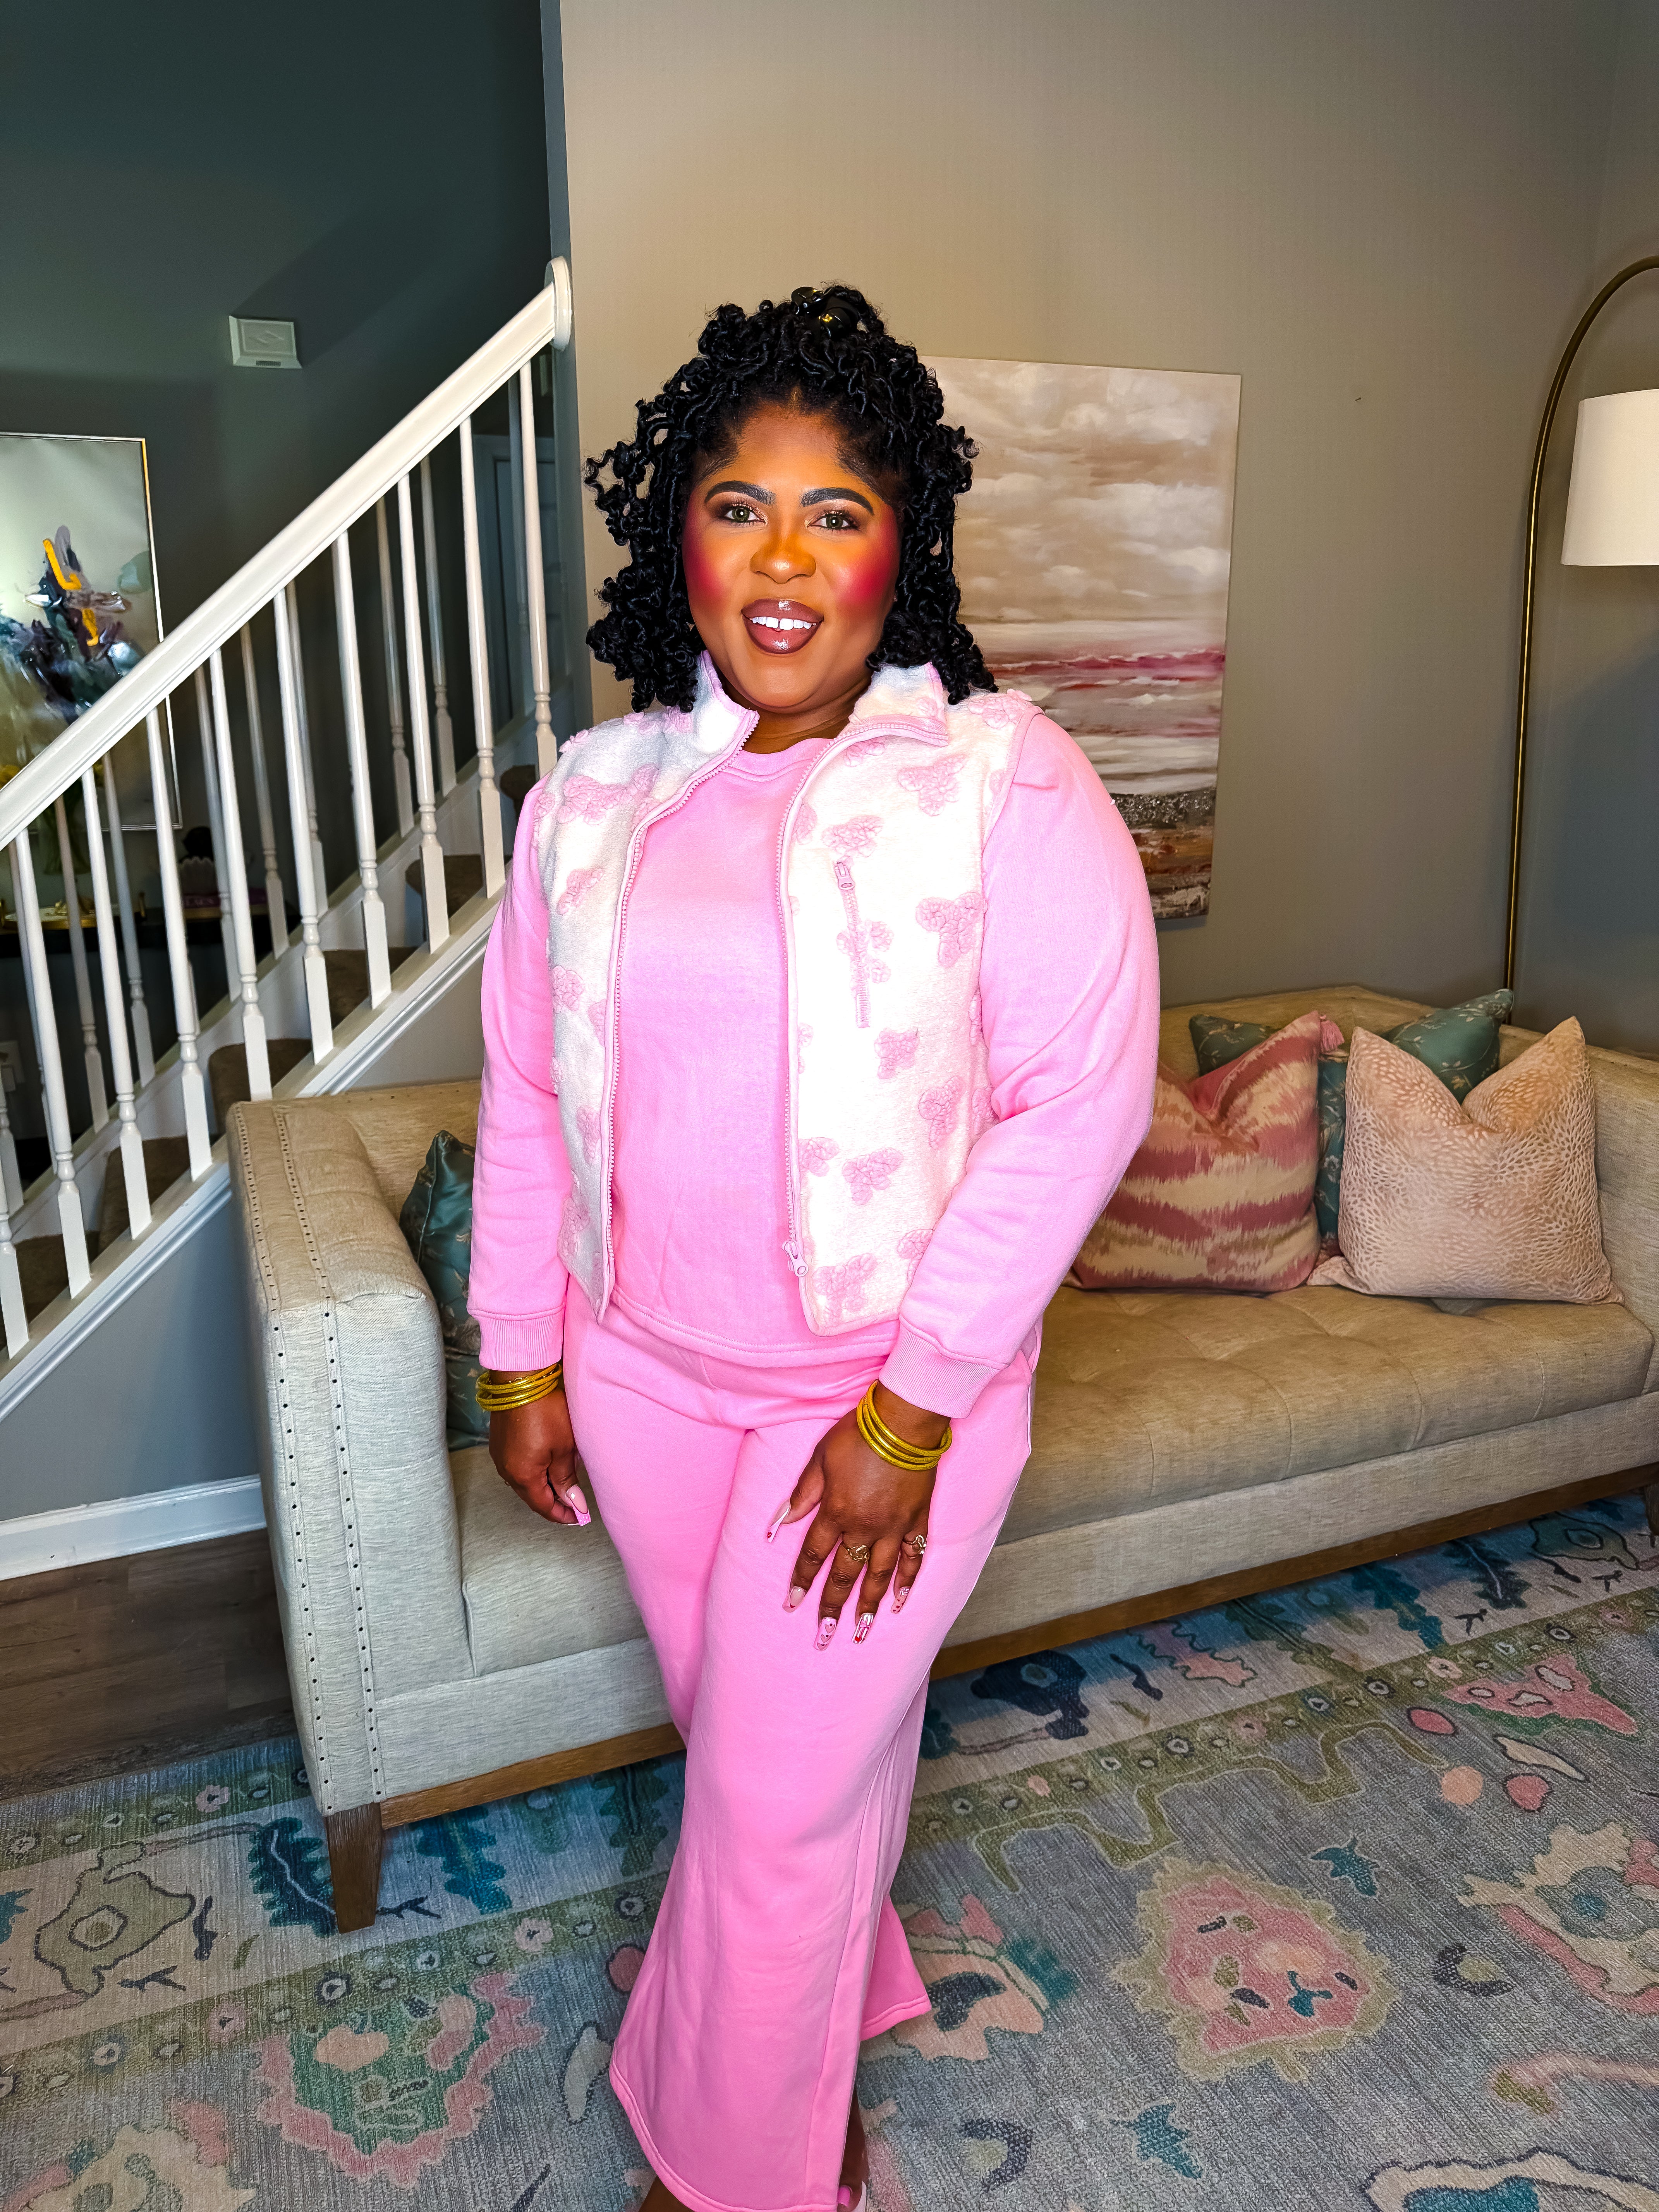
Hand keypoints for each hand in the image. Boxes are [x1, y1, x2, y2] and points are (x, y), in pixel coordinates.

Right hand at [488, 1385, 589, 1525]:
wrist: (521, 1379)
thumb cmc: (546, 1411)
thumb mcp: (564, 1448)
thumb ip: (566, 1479)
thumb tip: (575, 1503)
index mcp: (523, 1476)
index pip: (543, 1506)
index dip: (561, 1515)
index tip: (578, 1518)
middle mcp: (507, 1470)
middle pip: (531, 1496)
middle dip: (552, 1503)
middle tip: (574, 1505)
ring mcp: (500, 1456)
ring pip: (523, 1482)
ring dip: (542, 1487)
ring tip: (563, 1485)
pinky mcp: (500, 1444)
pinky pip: (517, 1467)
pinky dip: (533, 1472)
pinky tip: (547, 1466)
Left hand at [775, 1384, 944, 1644]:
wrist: (904, 1421)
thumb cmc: (857, 1434)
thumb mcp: (819, 1459)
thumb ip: (801, 1495)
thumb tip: (776, 1526)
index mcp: (836, 1512)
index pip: (814, 1556)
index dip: (801, 1582)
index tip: (792, 1606)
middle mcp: (865, 1527)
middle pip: (844, 1575)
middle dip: (832, 1608)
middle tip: (824, 1637)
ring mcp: (894, 1527)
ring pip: (879, 1576)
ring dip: (869, 1607)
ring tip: (860, 1633)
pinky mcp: (917, 1520)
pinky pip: (913, 1558)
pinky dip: (908, 1582)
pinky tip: (901, 1602)